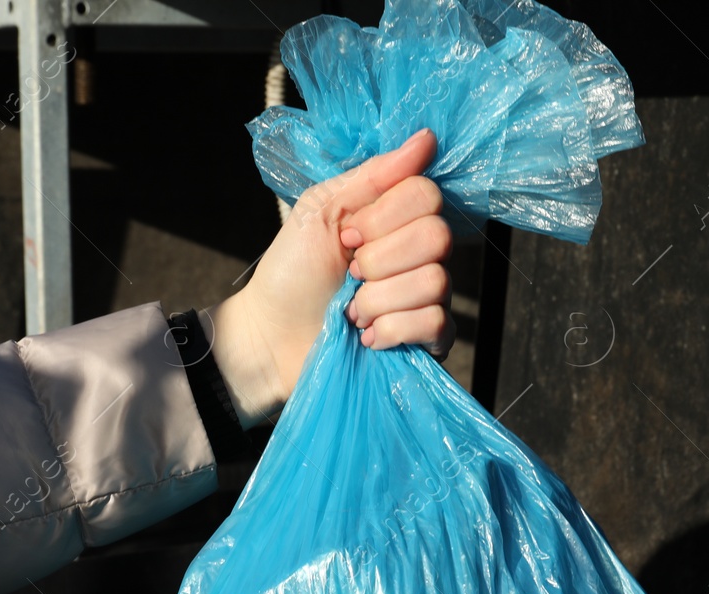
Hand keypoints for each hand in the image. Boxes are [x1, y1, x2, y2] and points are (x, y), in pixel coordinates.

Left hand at [203, 128, 454, 427]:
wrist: (271, 335)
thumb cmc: (292, 272)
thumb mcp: (322, 210)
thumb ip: (374, 175)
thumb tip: (425, 138)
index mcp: (398, 217)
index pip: (427, 195)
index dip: (384, 218)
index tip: (348, 236)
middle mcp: (421, 253)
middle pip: (436, 237)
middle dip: (380, 260)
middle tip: (350, 273)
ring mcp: (427, 297)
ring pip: (434, 283)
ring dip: (379, 299)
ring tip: (351, 311)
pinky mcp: (427, 340)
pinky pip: (437, 324)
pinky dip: (393, 330)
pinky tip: (367, 335)